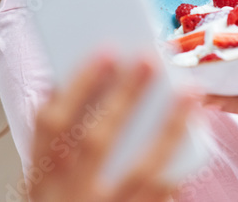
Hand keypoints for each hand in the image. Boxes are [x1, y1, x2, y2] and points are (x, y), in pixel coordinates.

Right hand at [27, 53, 196, 201]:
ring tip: (189, 91)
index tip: (106, 51)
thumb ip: (66, 144)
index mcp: (40, 183)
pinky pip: (163, 195)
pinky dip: (182, 163)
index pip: (52, 126)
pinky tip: (196, 135)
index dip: (78, 85)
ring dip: (168, 126)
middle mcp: (69, 200)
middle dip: (122, 97)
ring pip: (142, 171)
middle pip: (95, 141)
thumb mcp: (51, 186)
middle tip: (148, 59)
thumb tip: (96, 84)